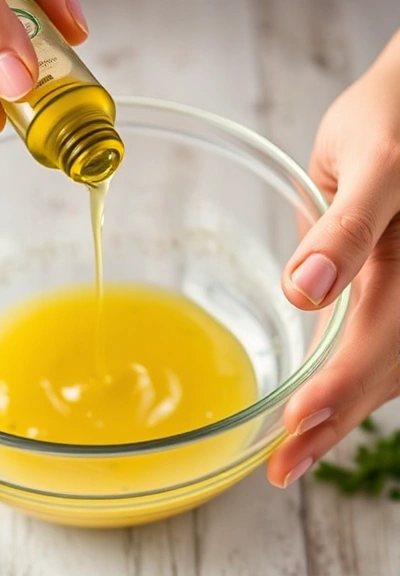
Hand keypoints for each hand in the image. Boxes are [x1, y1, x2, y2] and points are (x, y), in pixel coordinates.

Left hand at [267, 35, 399, 488]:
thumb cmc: (392, 121)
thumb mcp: (375, 161)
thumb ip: (349, 226)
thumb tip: (307, 289)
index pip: (382, 343)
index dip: (340, 390)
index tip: (297, 427)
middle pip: (386, 372)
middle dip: (335, 422)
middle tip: (282, 467)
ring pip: (388, 369)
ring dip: (343, 414)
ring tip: (294, 454)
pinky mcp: (397, 297)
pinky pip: (382, 349)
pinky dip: (350, 384)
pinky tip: (317, 411)